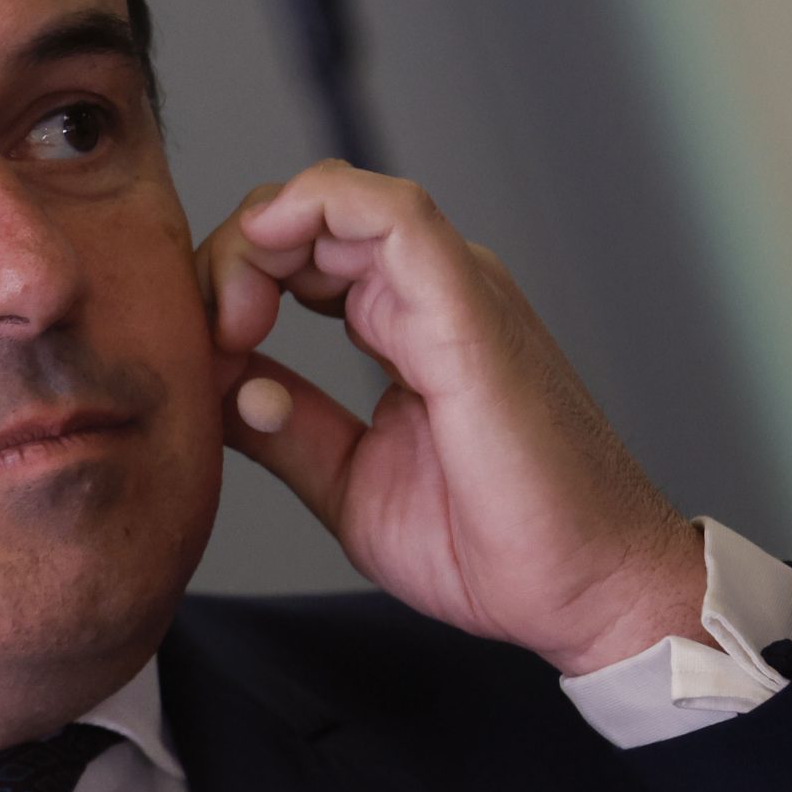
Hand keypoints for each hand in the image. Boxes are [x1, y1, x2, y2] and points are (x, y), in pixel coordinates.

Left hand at [197, 160, 710, 675]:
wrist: (584, 594)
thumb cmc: (486, 543)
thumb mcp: (344, 479)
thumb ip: (280, 424)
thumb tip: (217, 382)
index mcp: (402, 318)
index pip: (297, 247)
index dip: (231, 279)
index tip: (207, 352)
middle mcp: (430, 289)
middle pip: (305, 213)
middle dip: (231, 256)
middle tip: (214, 339)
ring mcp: (454, 289)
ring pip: (338, 197)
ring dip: (258, 237)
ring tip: (235, 321)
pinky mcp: (468, 307)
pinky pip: (393, 215)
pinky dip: (315, 208)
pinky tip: (268, 247)